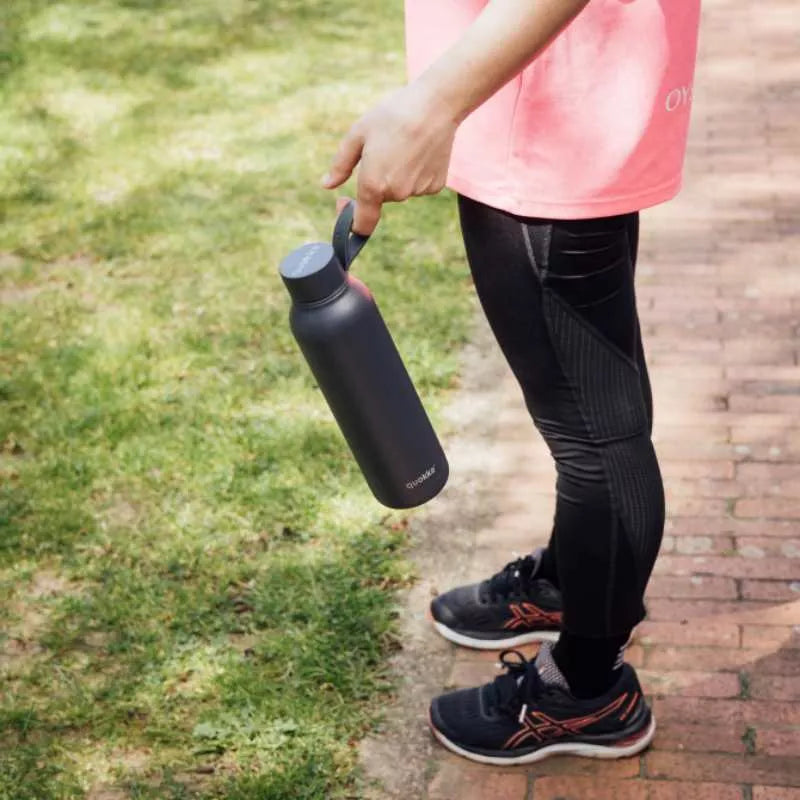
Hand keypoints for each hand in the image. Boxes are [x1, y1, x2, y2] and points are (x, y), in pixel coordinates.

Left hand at [321, 82, 458, 234]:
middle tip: (383, 147)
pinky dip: (415, 172)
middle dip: (376, 179)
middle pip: (380, 197)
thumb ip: (341, 165)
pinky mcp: (435, 186)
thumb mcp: (358, 134)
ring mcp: (418, 191)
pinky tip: (419, 149)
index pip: (362, 224)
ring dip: (396, 174)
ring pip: (400, 190)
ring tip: (403, 143)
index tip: (344, 202)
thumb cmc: (393, 115)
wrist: (437, 105)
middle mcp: (396, 194)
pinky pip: (418, 185)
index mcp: (373, 185)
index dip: (350, 221)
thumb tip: (327, 185)